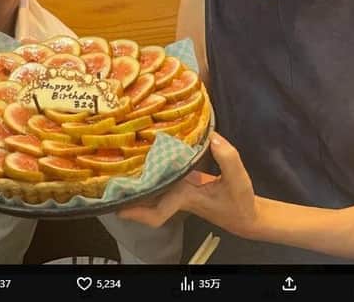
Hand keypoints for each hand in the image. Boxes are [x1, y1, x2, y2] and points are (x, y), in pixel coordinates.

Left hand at [117, 133, 258, 237]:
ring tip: (119, 164)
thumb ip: (228, 158)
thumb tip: (212, 136)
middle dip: (128, 193)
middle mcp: (178, 196)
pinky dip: (153, 173)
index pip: (158, 212)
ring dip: (137, 183)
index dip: (138, 212)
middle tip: (106, 179)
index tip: (119, 206)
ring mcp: (180, 192)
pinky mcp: (184, 186)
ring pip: (152, 191)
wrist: (246, 216)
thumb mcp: (238, 180)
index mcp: (186, 198)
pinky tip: (148, 157)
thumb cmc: (241, 202)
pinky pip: (162, 181)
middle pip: (146, 200)